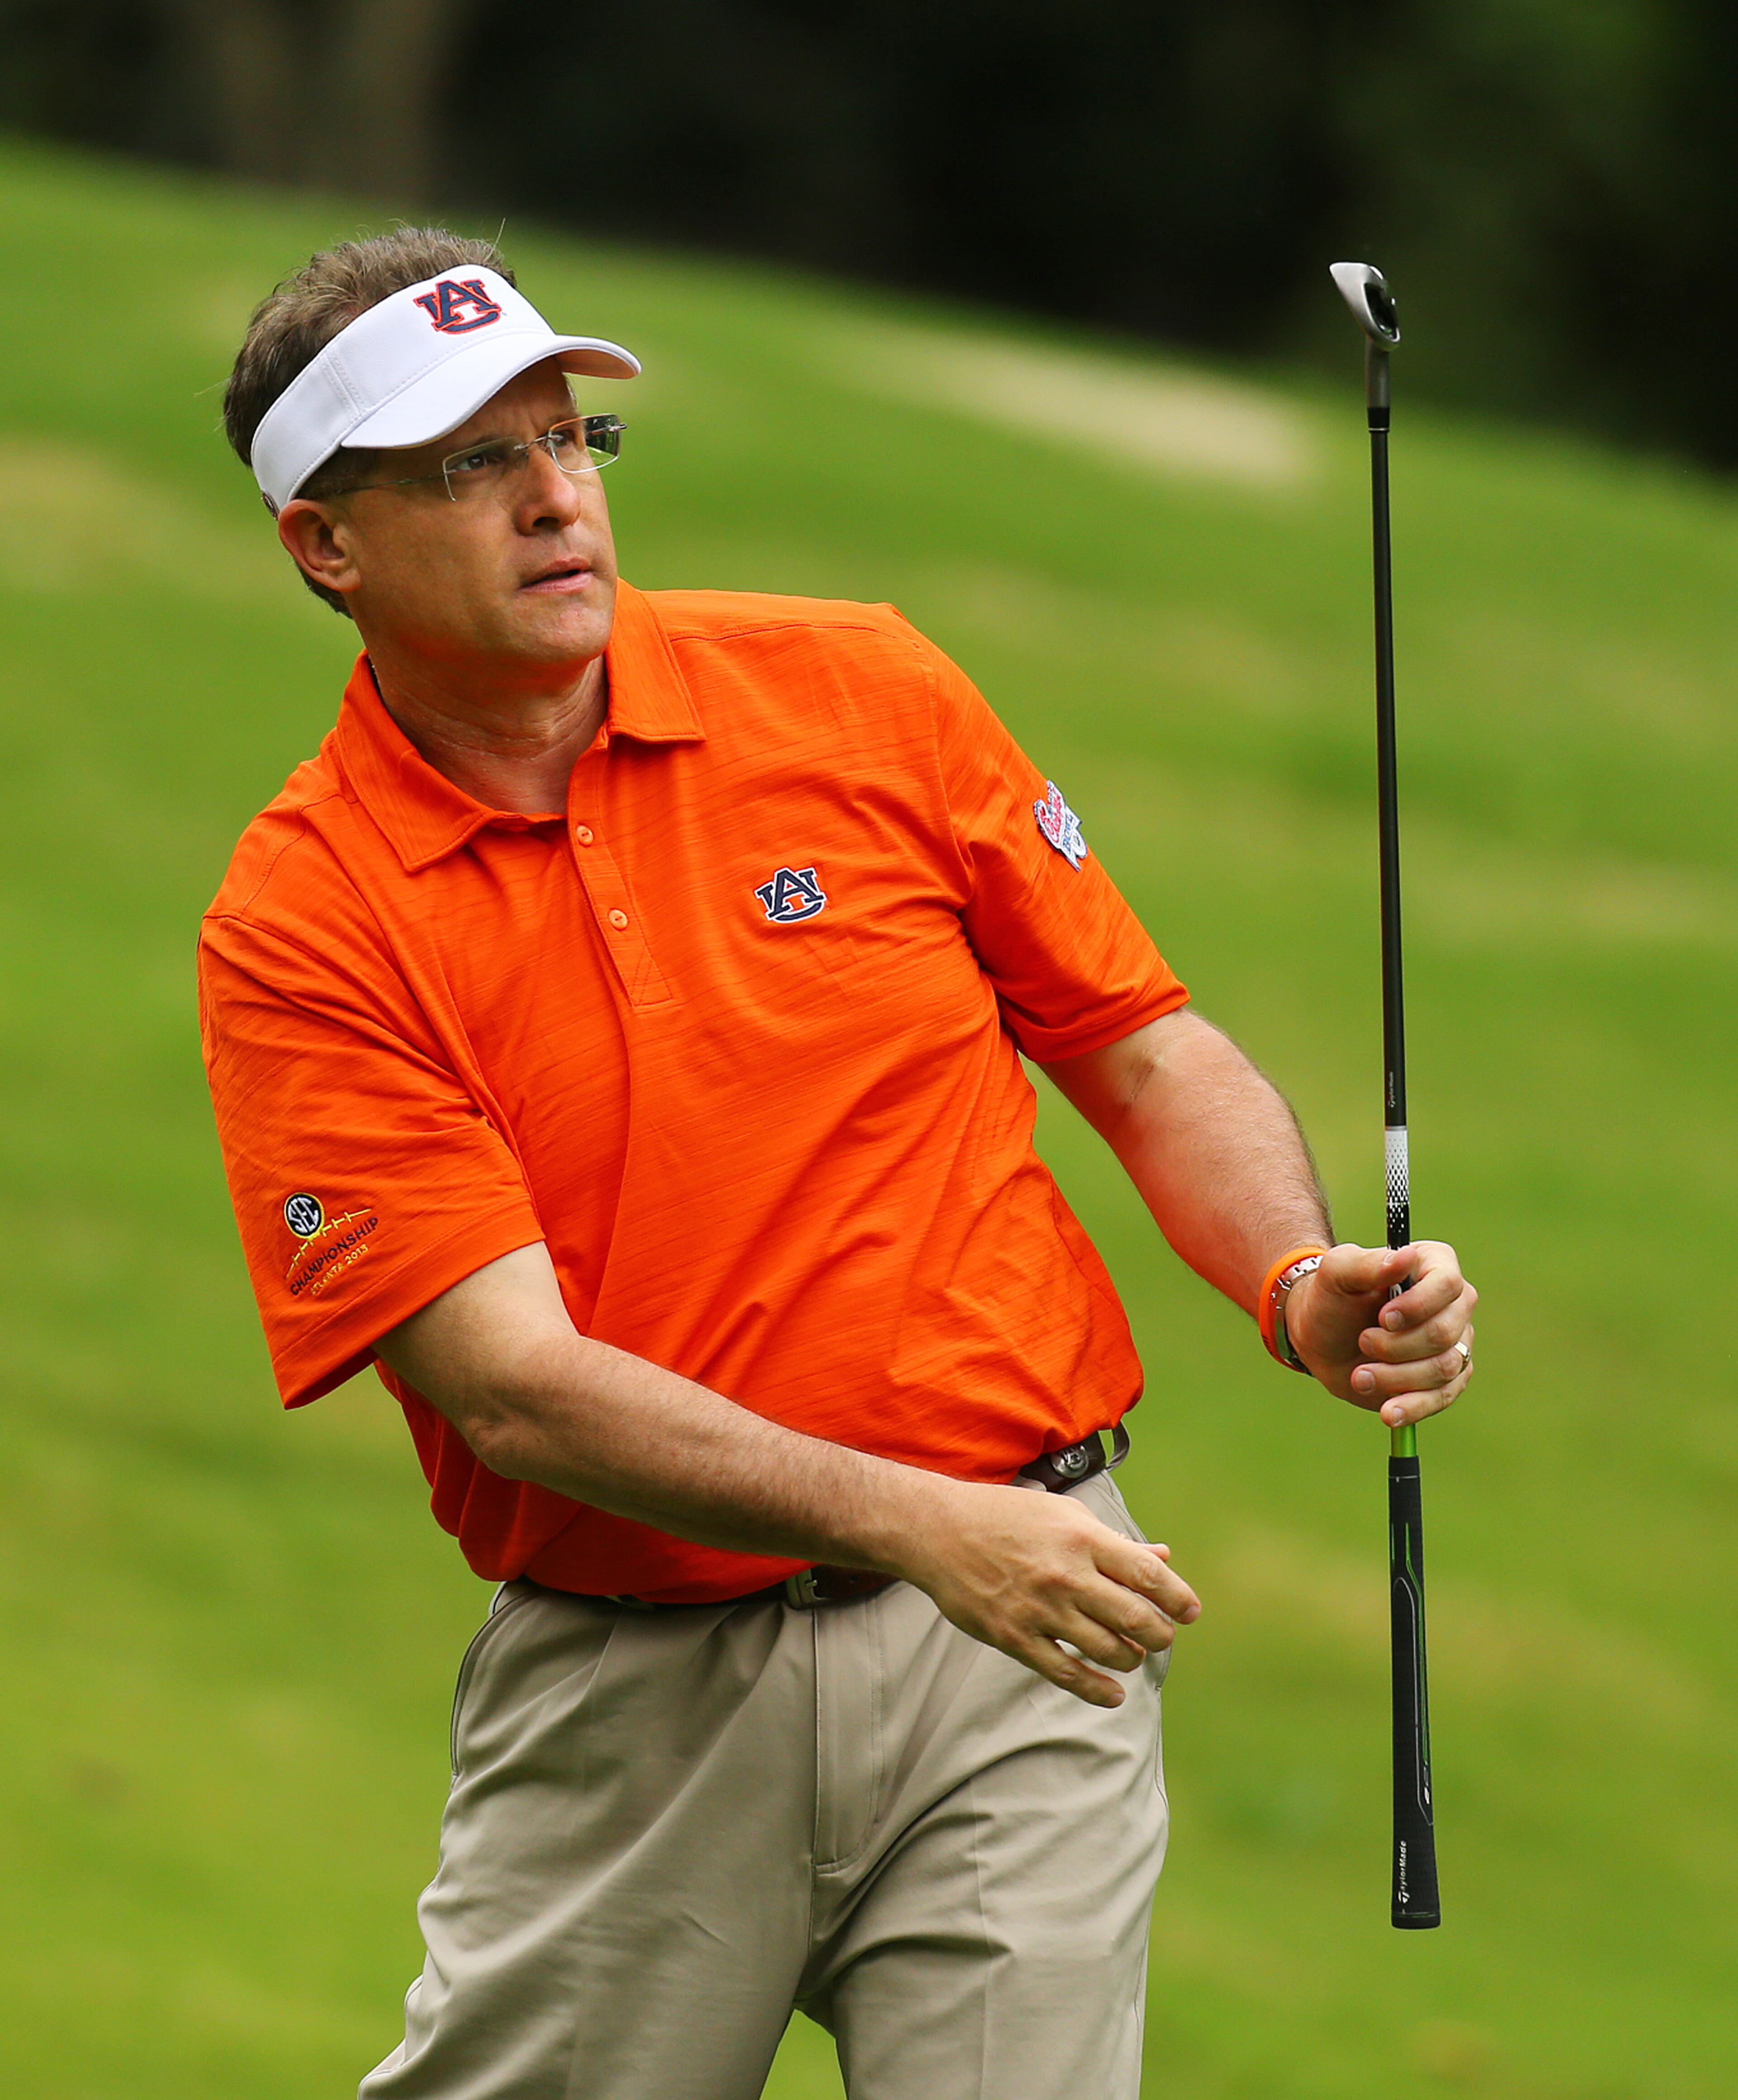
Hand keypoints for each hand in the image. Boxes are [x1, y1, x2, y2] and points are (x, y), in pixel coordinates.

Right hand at [893, 1480, 1200, 1707]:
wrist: (939, 1531)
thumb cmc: (1007, 1518)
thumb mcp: (1065, 1517)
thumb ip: (1114, 1543)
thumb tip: (1162, 1557)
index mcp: (1083, 1538)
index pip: (1147, 1574)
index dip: (1177, 1597)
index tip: (1190, 1612)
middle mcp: (1067, 1574)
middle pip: (1136, 1617)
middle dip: (1160, 1633)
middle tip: (1161, 1635)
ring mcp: (1040, 1608)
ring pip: (1108, 1649)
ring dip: (1131, 1657)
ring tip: (1132, 1653)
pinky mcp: (1014, 1637)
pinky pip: (1066, 1673)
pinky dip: (1098, 1689)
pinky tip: (1114, 1693)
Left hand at [1283, 1240, 1476, 1427]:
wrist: (1320, 1339)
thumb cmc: (1331, 1297)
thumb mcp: (1336, 1273)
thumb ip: (1367, 1263)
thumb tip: (1407, 1255)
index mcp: (1434, 1266)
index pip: (1448, 1285)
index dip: (1418, 1306)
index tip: (1383, 1317)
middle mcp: (1453, 1304)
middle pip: (1445, 1332)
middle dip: (1397, 1345)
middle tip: (1362, 1341)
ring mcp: (1454, 1343)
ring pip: (1444, 1367)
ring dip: (1396, 1376)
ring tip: (1359, 1375)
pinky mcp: (1445, 1380)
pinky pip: (1443, 1397)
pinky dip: (1413, 1407)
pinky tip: (1387, 1412)